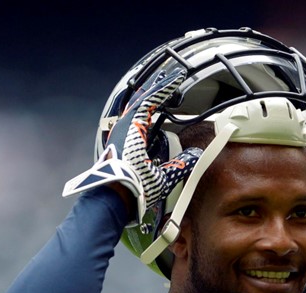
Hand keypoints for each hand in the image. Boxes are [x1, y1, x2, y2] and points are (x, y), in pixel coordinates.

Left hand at [63, 68, 201, 223]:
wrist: (109, 202)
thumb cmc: (133, 189)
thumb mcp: (163, 177)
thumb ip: (181, 164)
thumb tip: (196, 154)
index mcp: (134, 130)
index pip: (151, 100)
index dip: (165, 87)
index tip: (176, 76)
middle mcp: (123, 128)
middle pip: (139, 100)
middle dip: (155, 87)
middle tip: (166, 76)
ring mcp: (117, 136)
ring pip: (132, 109)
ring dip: (145, 99)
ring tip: (156, 92)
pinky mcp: (116, 146)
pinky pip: (129, 121)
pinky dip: (139, 113)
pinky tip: (144, 117)